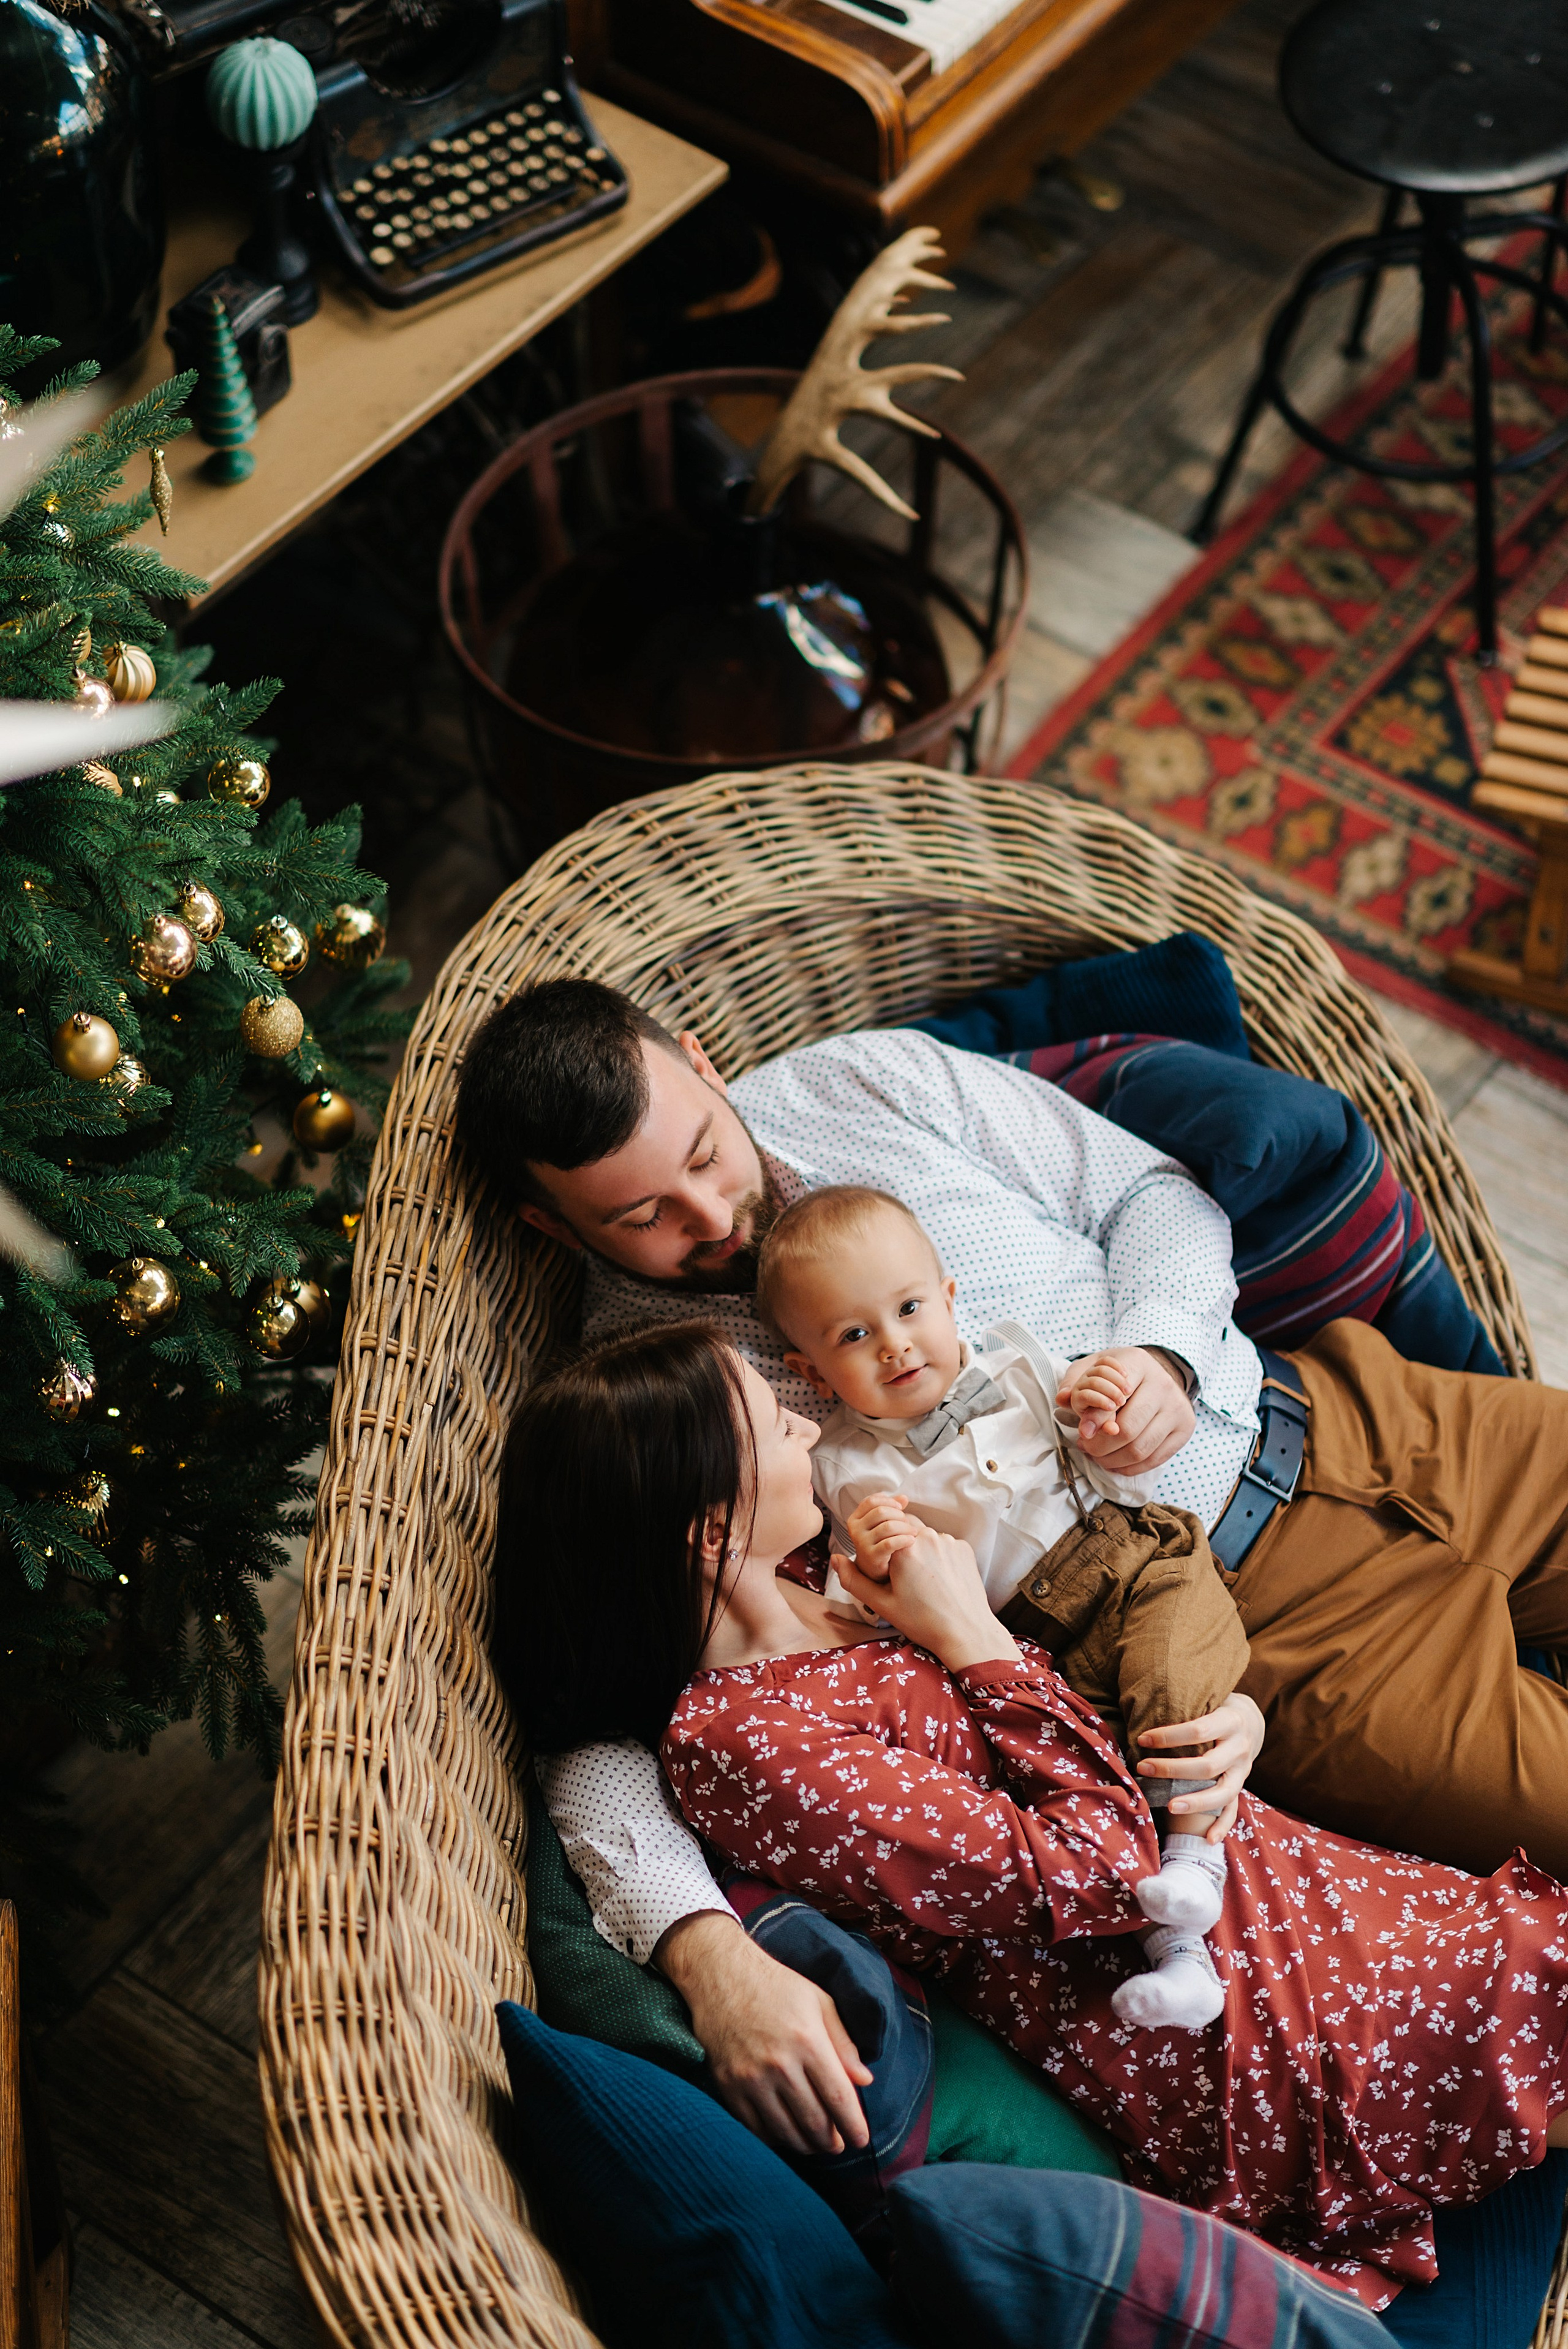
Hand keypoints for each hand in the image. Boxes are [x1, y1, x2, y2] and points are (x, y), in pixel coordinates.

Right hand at [654, 1911, 872, 2155]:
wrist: (721, 1975)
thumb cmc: (777, 1986)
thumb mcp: (819, 2001)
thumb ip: (844, 2043)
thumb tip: (865, 2080)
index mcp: (808, 2041)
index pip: (839, 2098)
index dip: (854, 2126)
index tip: (861, 2139)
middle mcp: (779, 2064)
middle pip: (814, 2122)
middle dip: (832, 2141)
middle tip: (839, 2145)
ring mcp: (750, 2078)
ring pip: (785, 2131)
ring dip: (806, 2145)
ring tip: (816, 2145)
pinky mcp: (728, 2086)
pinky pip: (755, 2128)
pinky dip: (775, 2139)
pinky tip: (786, 2135)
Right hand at [834, 1512, 1017, 1674]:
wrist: (966, 1632)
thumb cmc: (922, 1621)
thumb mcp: (882, 1604)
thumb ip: (854, 1580)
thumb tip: (836, 1559)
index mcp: (903, 1548)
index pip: (884, 1530)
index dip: (884, 1547)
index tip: (889, 1570)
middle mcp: (927, 1537)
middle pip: (906, 1530)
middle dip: (902, 1548)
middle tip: (907, 1578)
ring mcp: (948, 1541)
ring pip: (926, 1537)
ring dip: (921, 1552)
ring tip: (926, 1582)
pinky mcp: (964, 1548)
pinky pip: (945, 1545)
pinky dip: (940, 1558)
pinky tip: (941, 1581)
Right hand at [844, 1491, 917, 1583]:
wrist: (878, 1575)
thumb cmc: (885, 1548)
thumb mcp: (882, 1527)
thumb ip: (891, 1510)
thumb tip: (904, 1498)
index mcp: (855, 1520)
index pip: (871, 1501)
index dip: (889, 1502)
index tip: (901, 1509)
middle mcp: (855, 1531)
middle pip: (881, 1511)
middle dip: (899, 1516)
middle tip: (908, 1526)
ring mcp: (862, 1545)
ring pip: (888, 1526)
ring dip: (905, 1528)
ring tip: (913, 1534)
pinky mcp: (872, 1558)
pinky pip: (891, 1543)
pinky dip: (904, 1540)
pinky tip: (911, 1542)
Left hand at [1057, 1346, 1193, 1473]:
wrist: (1156, 1375)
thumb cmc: (1119, 1374)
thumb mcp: (1094, 1366)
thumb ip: (1076, 1381)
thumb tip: (1063, 1399)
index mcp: (1139, 1363)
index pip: (1115, 1398)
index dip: (1096, 1419)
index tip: (1082, 1433)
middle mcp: (1163, 1384)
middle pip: (1128, 1430)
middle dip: (1100, 1446)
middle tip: (1086, 1446)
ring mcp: (1178, 1408)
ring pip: (1140, 1449)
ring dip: (1112, 1460)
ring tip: (1097, 1455)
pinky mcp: (1185, 1429)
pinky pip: (1154, 1460)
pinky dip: (1129, 1468)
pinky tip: (1115, 1462)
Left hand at [1136, 1691, 1264, 1839]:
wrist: (1250, 1719)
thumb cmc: (1215, 1705)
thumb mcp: (1208, 1696)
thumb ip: (1185, 1701)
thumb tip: (1142, 1703)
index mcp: (1230, 1720)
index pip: (1198, 1730)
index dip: (1169, 1736)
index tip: (1142, 1739)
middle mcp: (1240, 1747)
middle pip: (1207, 1765)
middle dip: (1173, 1770)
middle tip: (1143, 1768)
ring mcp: (1244, 1770)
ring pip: (1223, 1792)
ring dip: (1195, 1803)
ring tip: (1169, 1807)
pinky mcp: (1241, 1786)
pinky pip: (1233, 1810)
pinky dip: (1222, 1827)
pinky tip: (1207, 1840)